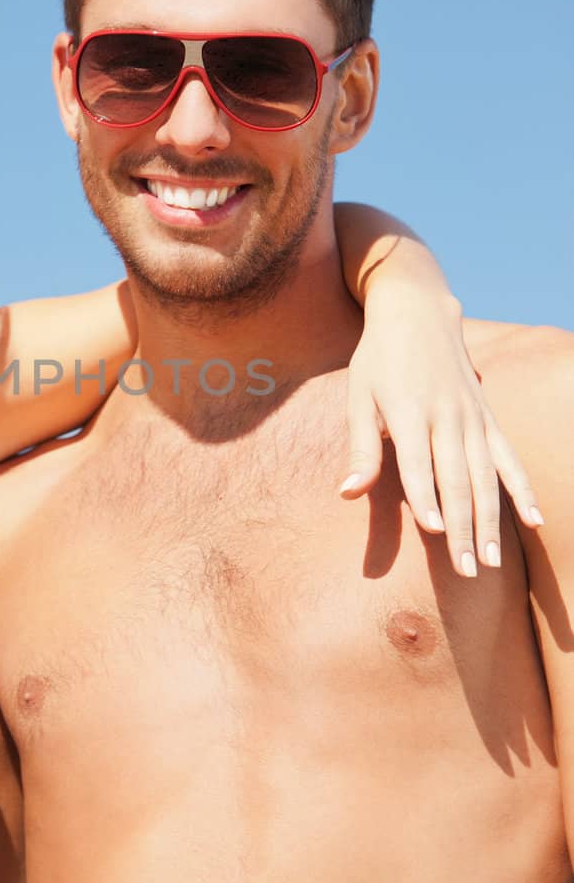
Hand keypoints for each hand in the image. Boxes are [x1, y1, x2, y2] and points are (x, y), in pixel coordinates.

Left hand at [340, 289, 542, 574]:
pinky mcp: (488, 417)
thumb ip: (360, 448)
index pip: (418, 463)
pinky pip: (509, 458)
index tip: (434, 531)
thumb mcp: (358, 396)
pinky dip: (522, 489)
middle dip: (462, 527)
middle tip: (468, 571)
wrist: (417, 311)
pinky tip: (534, 521)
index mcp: (408, 412)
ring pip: (485, 477)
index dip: (426, 497)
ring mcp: (472, 417)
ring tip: (492, 562)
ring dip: (490, 521)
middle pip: (456, 479)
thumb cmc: (378, 359)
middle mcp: (446, 416)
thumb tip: (348, 494)